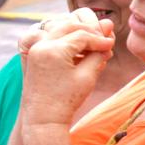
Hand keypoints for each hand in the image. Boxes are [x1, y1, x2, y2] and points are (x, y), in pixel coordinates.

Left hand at [18, 10, 114, 126]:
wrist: (43, 117)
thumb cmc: (67, 99)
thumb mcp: (88, 75)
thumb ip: (98, 52)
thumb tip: (108, 32)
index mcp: (53, 50)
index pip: (82, 35)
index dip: (99, 39)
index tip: (111, 44)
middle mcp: (40, 46)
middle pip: (69, 26)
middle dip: (88, 30)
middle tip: (104, 38)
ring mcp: (35, 49)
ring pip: (59, 30)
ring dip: (77, 33)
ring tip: (93, 44)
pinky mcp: (34, 54)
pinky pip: (52, 39)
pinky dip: (66, 40)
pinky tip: (80, 50)